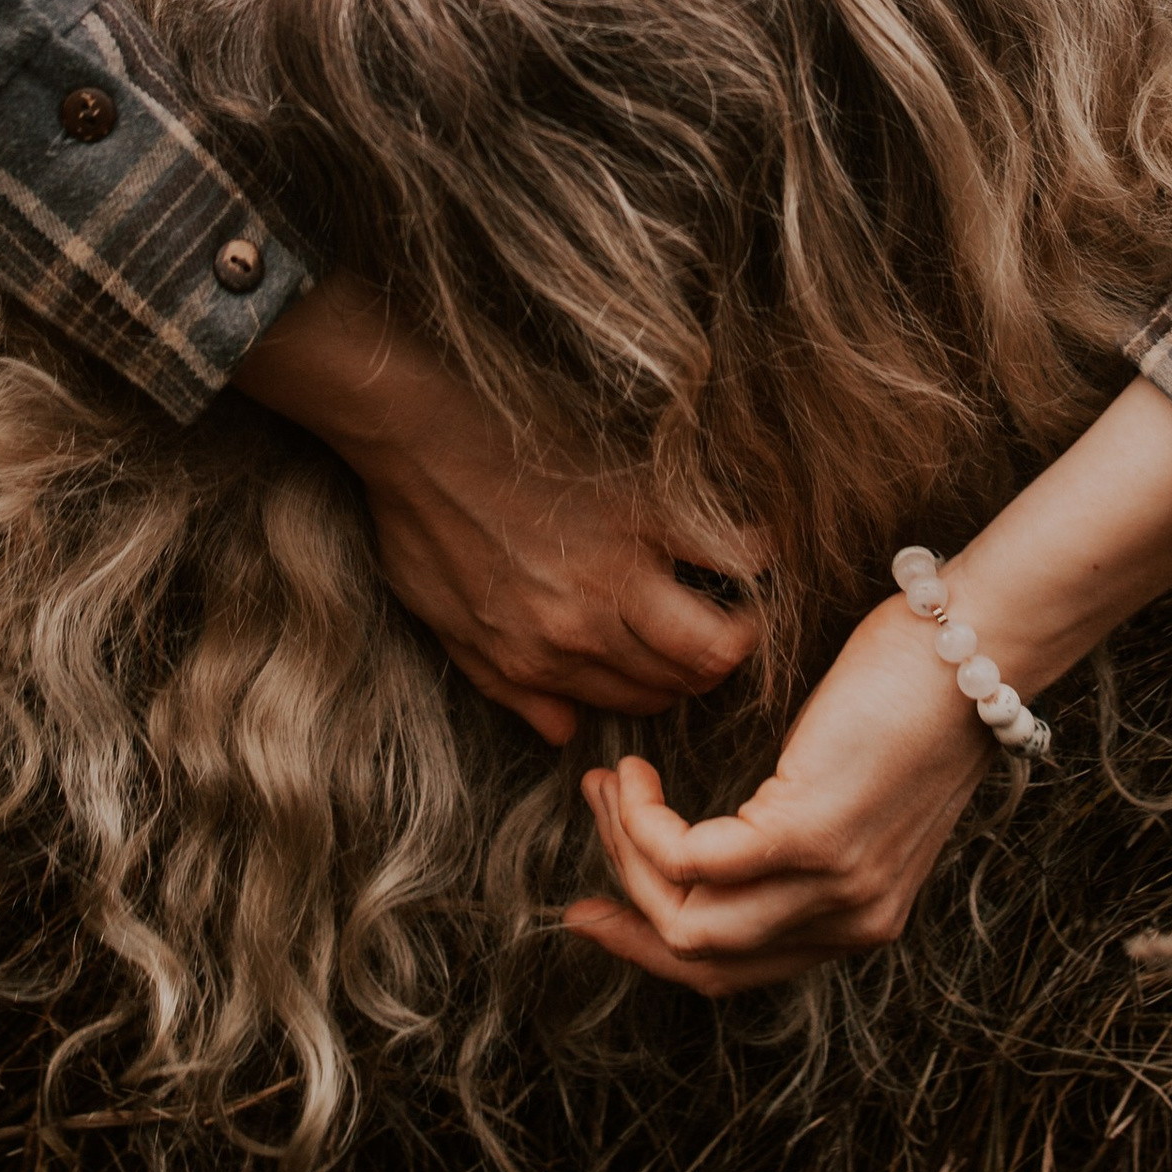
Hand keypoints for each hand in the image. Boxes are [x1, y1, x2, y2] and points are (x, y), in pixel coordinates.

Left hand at [233, 272, 763, 740]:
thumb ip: (507, 687)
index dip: (661, 691)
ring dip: (740, 633)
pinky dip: (753, 555)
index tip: (669, 665)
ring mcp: (619, 573)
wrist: (418, 438)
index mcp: (537, 659)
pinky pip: (728, 551)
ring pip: (714, 644)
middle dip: (705, 671)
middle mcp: (585, 630)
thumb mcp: (444, 623)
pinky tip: (751, 548)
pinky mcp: (644, 513)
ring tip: (743, 607)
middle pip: (681, 682)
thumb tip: (565, 733)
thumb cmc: (421, 523)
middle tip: (712, 636)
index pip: (633, 703)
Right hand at [565, 377, 1171, 989]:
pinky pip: (689, 856)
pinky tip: (636, 772)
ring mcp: (832, 885)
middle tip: (591, 822)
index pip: (735, 972)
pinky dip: (644, 818)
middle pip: (700, 957)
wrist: (973, 650)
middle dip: (626, 902)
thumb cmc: (910, 695)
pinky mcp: (810, 835)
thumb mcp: (851, 790)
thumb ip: (798, 837)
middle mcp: (851, 922)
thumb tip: (709, 844)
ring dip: (626, 849)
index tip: (596, 909)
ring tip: (612, 782)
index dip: (651, 948)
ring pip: (686, 916)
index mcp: (861, 920)